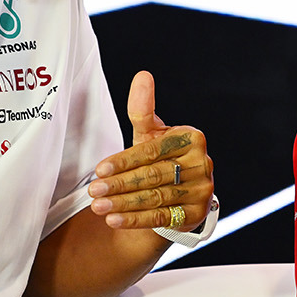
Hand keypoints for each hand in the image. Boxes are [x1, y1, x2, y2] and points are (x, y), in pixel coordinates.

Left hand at [89, 71, 214, 230]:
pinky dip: (136, 219)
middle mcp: (202, 163)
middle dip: (120, 184)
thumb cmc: (162, 156)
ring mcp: (202, 190)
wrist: (182, 190)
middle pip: (154, 175)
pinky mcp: (196, 213)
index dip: (124, 161)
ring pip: (156, 198)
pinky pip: (162, 217)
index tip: (99, 169)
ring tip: (99, 206)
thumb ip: (143, 109)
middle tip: (94, 190)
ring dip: (124, 204)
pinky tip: (115, 220)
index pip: (152, 151)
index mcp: (192, 139)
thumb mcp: (152, 133)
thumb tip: (142, 76)